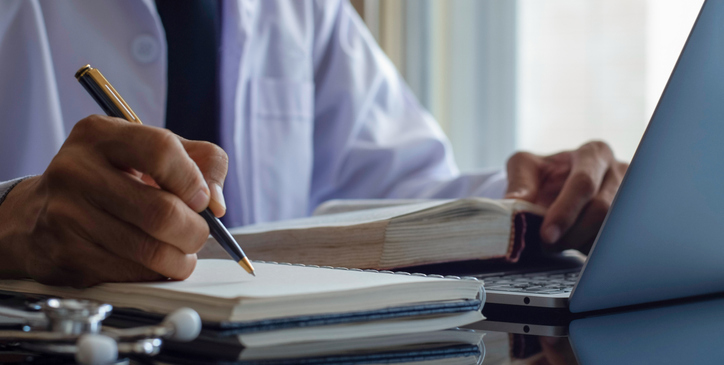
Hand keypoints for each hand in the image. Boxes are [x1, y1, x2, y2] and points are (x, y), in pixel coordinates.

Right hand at [0, 115, 227, 286]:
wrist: (39, 213)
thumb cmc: (110, 178)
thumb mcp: (150, 152)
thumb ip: (199, 161)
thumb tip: (217, 204)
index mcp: (100, 135)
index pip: (161, 150)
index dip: (193, 180)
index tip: (202, 199)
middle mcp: (75, 171)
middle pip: (161, 211)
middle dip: (194, 231)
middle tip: (197, 233)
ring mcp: (65, 215)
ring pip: (149, 250)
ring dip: (180, 259)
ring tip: (180, 252)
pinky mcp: (64, 255)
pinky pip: (130, 274)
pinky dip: (153, 274)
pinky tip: (150, 262)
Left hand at [504, 141, 627, 253]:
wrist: (558, 187)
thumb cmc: (544, 173)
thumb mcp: (525, 167)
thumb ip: (520, 183)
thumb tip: (512, 203)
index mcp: (594, 154)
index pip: (584, 183)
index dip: (565, 211)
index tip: (547, 234)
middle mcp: (617, 173)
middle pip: (601, 209)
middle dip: (571, 233)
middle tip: (548, 245)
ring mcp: (628, 199)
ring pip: (610, 229)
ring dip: (580, 242)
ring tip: (557, 244)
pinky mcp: (627, 222)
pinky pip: (613, 242)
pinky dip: (589, 249)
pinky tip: (573, 246)